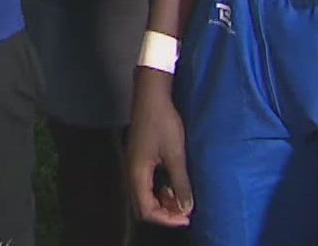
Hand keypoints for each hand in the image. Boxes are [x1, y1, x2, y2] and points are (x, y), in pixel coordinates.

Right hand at [126, 70, 192, 227]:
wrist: (151, 97)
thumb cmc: (163, 124)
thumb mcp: (176, 154)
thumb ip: (181, 183)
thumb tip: (186, 208)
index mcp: (137, 174)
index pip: (147, 210)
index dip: (167, 219)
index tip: (186, 217)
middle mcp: (131, 174)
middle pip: (142, 207)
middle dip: (164, 213)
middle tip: (185, 211)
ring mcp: (132, 167)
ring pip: (143, 197)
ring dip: (161, 203)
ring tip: (180, 198)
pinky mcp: (137, 161)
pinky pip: (145, 186)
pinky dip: (158, 191)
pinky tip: (171, 184)